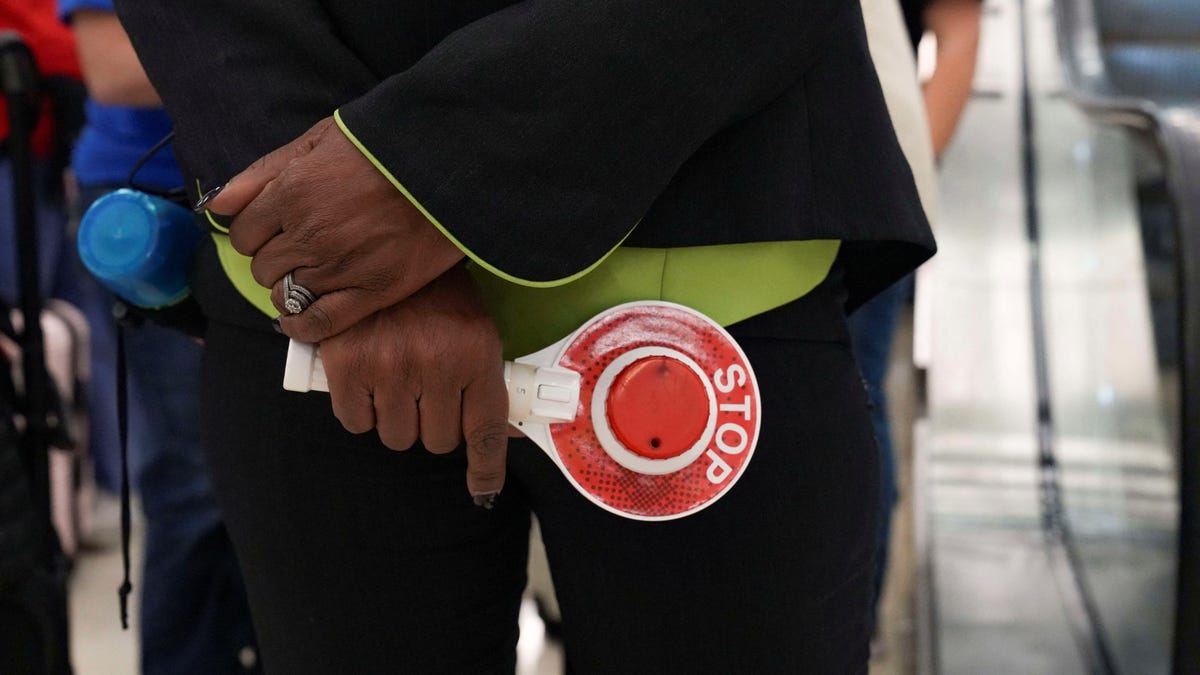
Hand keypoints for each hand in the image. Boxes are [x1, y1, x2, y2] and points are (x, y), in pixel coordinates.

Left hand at [206, 116, 463, 342]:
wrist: (451, 164)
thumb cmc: (386, 145)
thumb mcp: (318, 140)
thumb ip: (264, 172)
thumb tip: (216, 204)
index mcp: (292, 193)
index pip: (244, 232)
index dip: (256, 233)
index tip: (274, 232)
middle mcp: (308, 234)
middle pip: (263, 267)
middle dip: (274, 260)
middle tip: (298, 253)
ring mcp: (340, 267)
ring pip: (286, 296)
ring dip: (291, 290)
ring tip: (312, 279)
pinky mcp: (373, 292)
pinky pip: (320, 323)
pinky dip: (303, 328)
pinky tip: (302, 322)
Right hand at [318, 265, 508, 498]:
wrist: (381, 241)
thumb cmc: (435, 292)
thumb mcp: (475, 329)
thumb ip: (486, 381)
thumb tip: (504, 437)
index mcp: (475, 355)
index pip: (485, 431)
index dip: (485, 468)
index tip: (482, 491)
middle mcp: (435, 366)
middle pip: (436, 441)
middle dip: (432, 424)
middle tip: (425, 392)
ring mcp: (389, 368)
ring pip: (395, 436)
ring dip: (396, 419)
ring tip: (395, 381)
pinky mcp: (346, 366)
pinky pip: (355, 420)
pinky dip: (360, 409)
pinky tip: (366, 380)